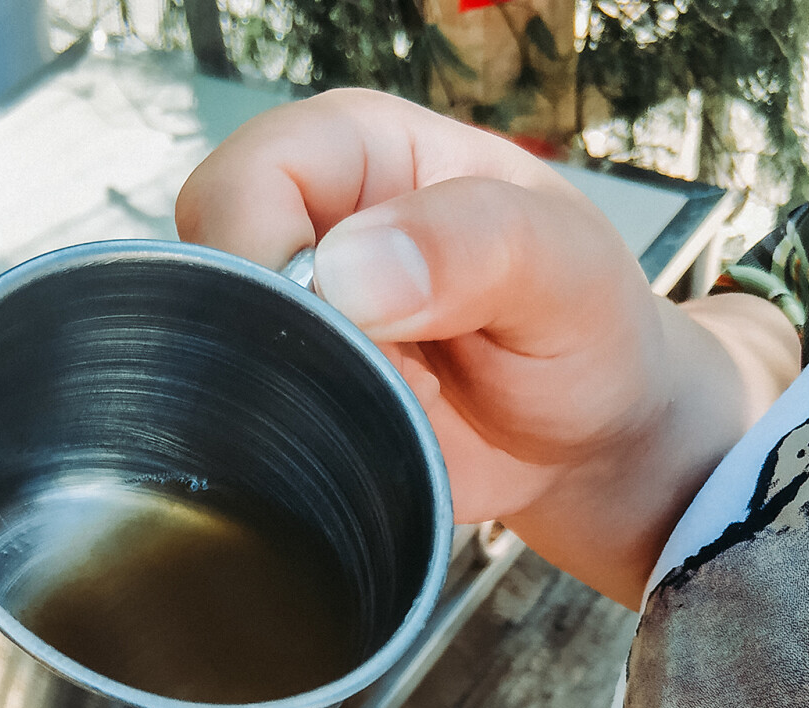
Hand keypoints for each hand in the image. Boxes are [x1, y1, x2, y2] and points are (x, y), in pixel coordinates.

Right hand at [177, 90, 798, 605]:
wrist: (598, 440)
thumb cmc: (588, 329)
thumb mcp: (564, 268)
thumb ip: (473, 245)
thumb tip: (347, 272)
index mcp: (354, 151)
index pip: (243, 185)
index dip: (271, 261)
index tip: (358, 326)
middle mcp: (306, 230)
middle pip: (210, 279)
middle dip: (296, 349)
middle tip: (403, 374)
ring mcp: (295, 324)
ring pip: (223, 366)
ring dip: (310, 407)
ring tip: (409, 404)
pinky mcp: (297, 403)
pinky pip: (252, 433)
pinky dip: (312, 454)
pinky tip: (388, 441)